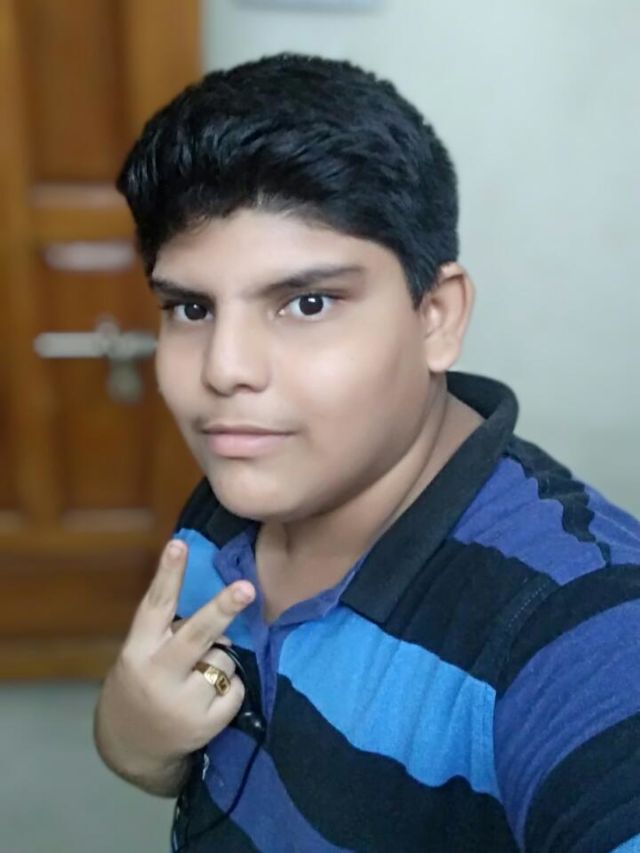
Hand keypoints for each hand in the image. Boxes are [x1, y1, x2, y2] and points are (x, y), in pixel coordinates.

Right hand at [94, 539, 254, 783]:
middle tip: (247, 588)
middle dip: (223, 609)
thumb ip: (172, 634)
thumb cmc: (143, 684)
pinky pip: (235, 688)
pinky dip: (230, 688)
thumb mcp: (143, 655)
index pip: (156, 605)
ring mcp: (181, 702)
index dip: (168, 574)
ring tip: (197, 679)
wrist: (131, 747)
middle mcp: (158, 674)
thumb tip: (222, 618)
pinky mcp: (204, 725)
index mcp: (139, 649)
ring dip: (221, 661)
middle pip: (197, 634)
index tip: (179, 544)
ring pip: (224, 659)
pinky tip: (208, 700)